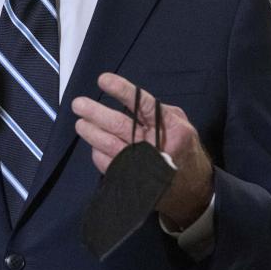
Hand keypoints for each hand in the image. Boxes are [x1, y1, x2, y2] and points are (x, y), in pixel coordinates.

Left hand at [72, 72, 212, 228]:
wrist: (191, 189)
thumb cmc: (183, 149)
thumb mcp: (180, 123)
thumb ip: (157, 111)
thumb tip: (128, 99)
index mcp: (170, 127)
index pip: (143, 104)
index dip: (122, 90)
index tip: (103, 80)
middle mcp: (156, 146)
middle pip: (120, 126)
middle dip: (96, 113)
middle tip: (79, 104)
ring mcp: (143, 165)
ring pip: (110, 146)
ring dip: (91, 133)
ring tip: (80, 122)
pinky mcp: (133, 180)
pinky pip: (108, 164)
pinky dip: (97, 152)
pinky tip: (93, 143)